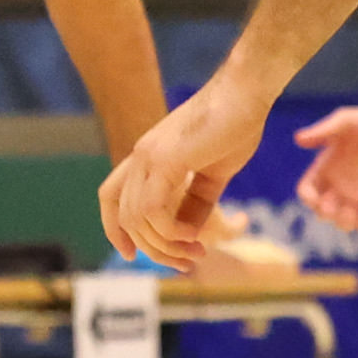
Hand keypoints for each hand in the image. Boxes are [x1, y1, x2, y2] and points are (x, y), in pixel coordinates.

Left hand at [99, 82, 269, 270]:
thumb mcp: (213, 175)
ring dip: (166, 247)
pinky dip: (171, 233)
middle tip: (186, 264)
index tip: (132, 255)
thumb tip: (188, 236)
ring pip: (137, 220)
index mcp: (147, 157)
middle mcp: (140, 157)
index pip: (111, 197)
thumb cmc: (235, 125)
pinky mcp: (164, 159)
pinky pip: (153, 211)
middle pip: (125, 219)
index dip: (115, 229)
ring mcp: (148, 157)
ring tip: (196, 253)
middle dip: (154, 250)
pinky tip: (195, 237)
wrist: (246, 93)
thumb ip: (196, 204)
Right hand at [286, 99, 357, 230]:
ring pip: (342, 223)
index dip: (307, 198)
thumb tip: (298, 140)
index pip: (307, 190)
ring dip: (343, 223)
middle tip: (333, 207)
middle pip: (321, 211)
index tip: (315, 199)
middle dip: (324, 213)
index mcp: (326, 167)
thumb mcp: (346, 122)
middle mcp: (339, 184)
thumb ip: (323, 131)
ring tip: (352, 211)